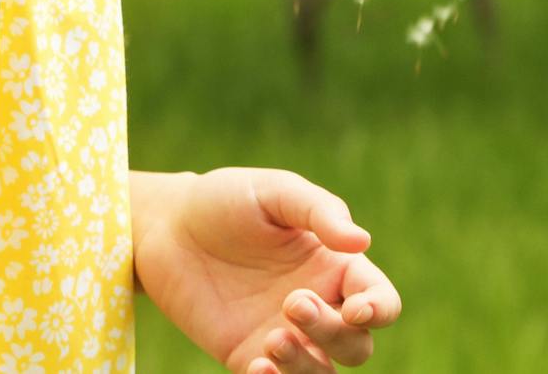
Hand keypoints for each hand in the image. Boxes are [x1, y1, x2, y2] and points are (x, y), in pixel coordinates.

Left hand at [135, 167, 402, 371]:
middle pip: (356, 345)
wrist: (168, 227)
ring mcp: (285, 336)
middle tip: (292, 303)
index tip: (355, 309)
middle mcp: (318, 307)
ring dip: (306, 367)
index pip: (379, 300)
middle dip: (334, 334)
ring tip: (272, 340)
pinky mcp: (248, 356)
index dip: (379, 310)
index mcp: (335, 267)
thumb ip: (319, 212)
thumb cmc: (229, 200)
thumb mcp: (275, 192)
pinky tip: (257, 367)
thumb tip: (363, 241)